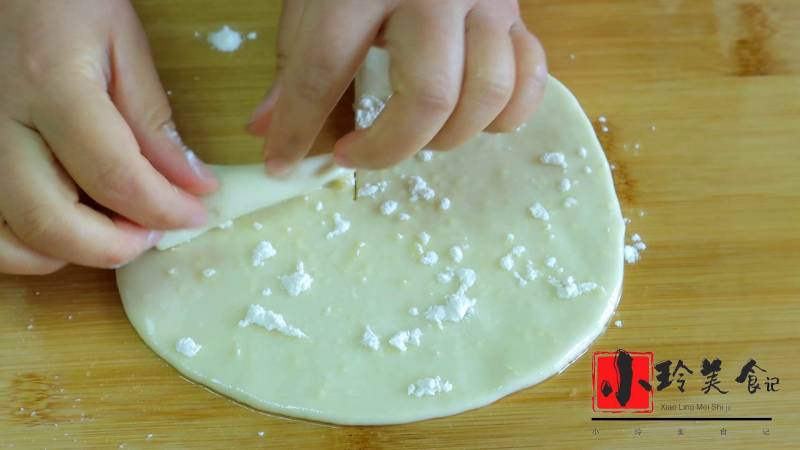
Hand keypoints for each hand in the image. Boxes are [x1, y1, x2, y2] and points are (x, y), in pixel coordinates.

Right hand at [0, 0, 217, 273]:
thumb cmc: (62, 2)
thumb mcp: (123, 45)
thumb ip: (154, 120)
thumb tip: (194, 185)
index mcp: (49, 85)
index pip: (116, 176)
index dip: (165, 209)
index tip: (196, 213)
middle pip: (53, 221)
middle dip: (117, 246)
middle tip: (153, 232)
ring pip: (9, 240)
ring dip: (70, 252)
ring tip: (111, 228)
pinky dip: (26, 247)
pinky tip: (63, 226)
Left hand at [248, 0, 546, 172]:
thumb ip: (296, 61)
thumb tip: (268, 129)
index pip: (324, 71)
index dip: (298, 129)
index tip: (282, 164)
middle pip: (428, 96)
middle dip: (388, 148)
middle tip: (356, 155)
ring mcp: (485, 2)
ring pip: (487, 93)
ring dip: (447, 137)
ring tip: (414, 135)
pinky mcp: (516, 14)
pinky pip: (529, 80)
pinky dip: (506, 116)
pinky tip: (470, 119)